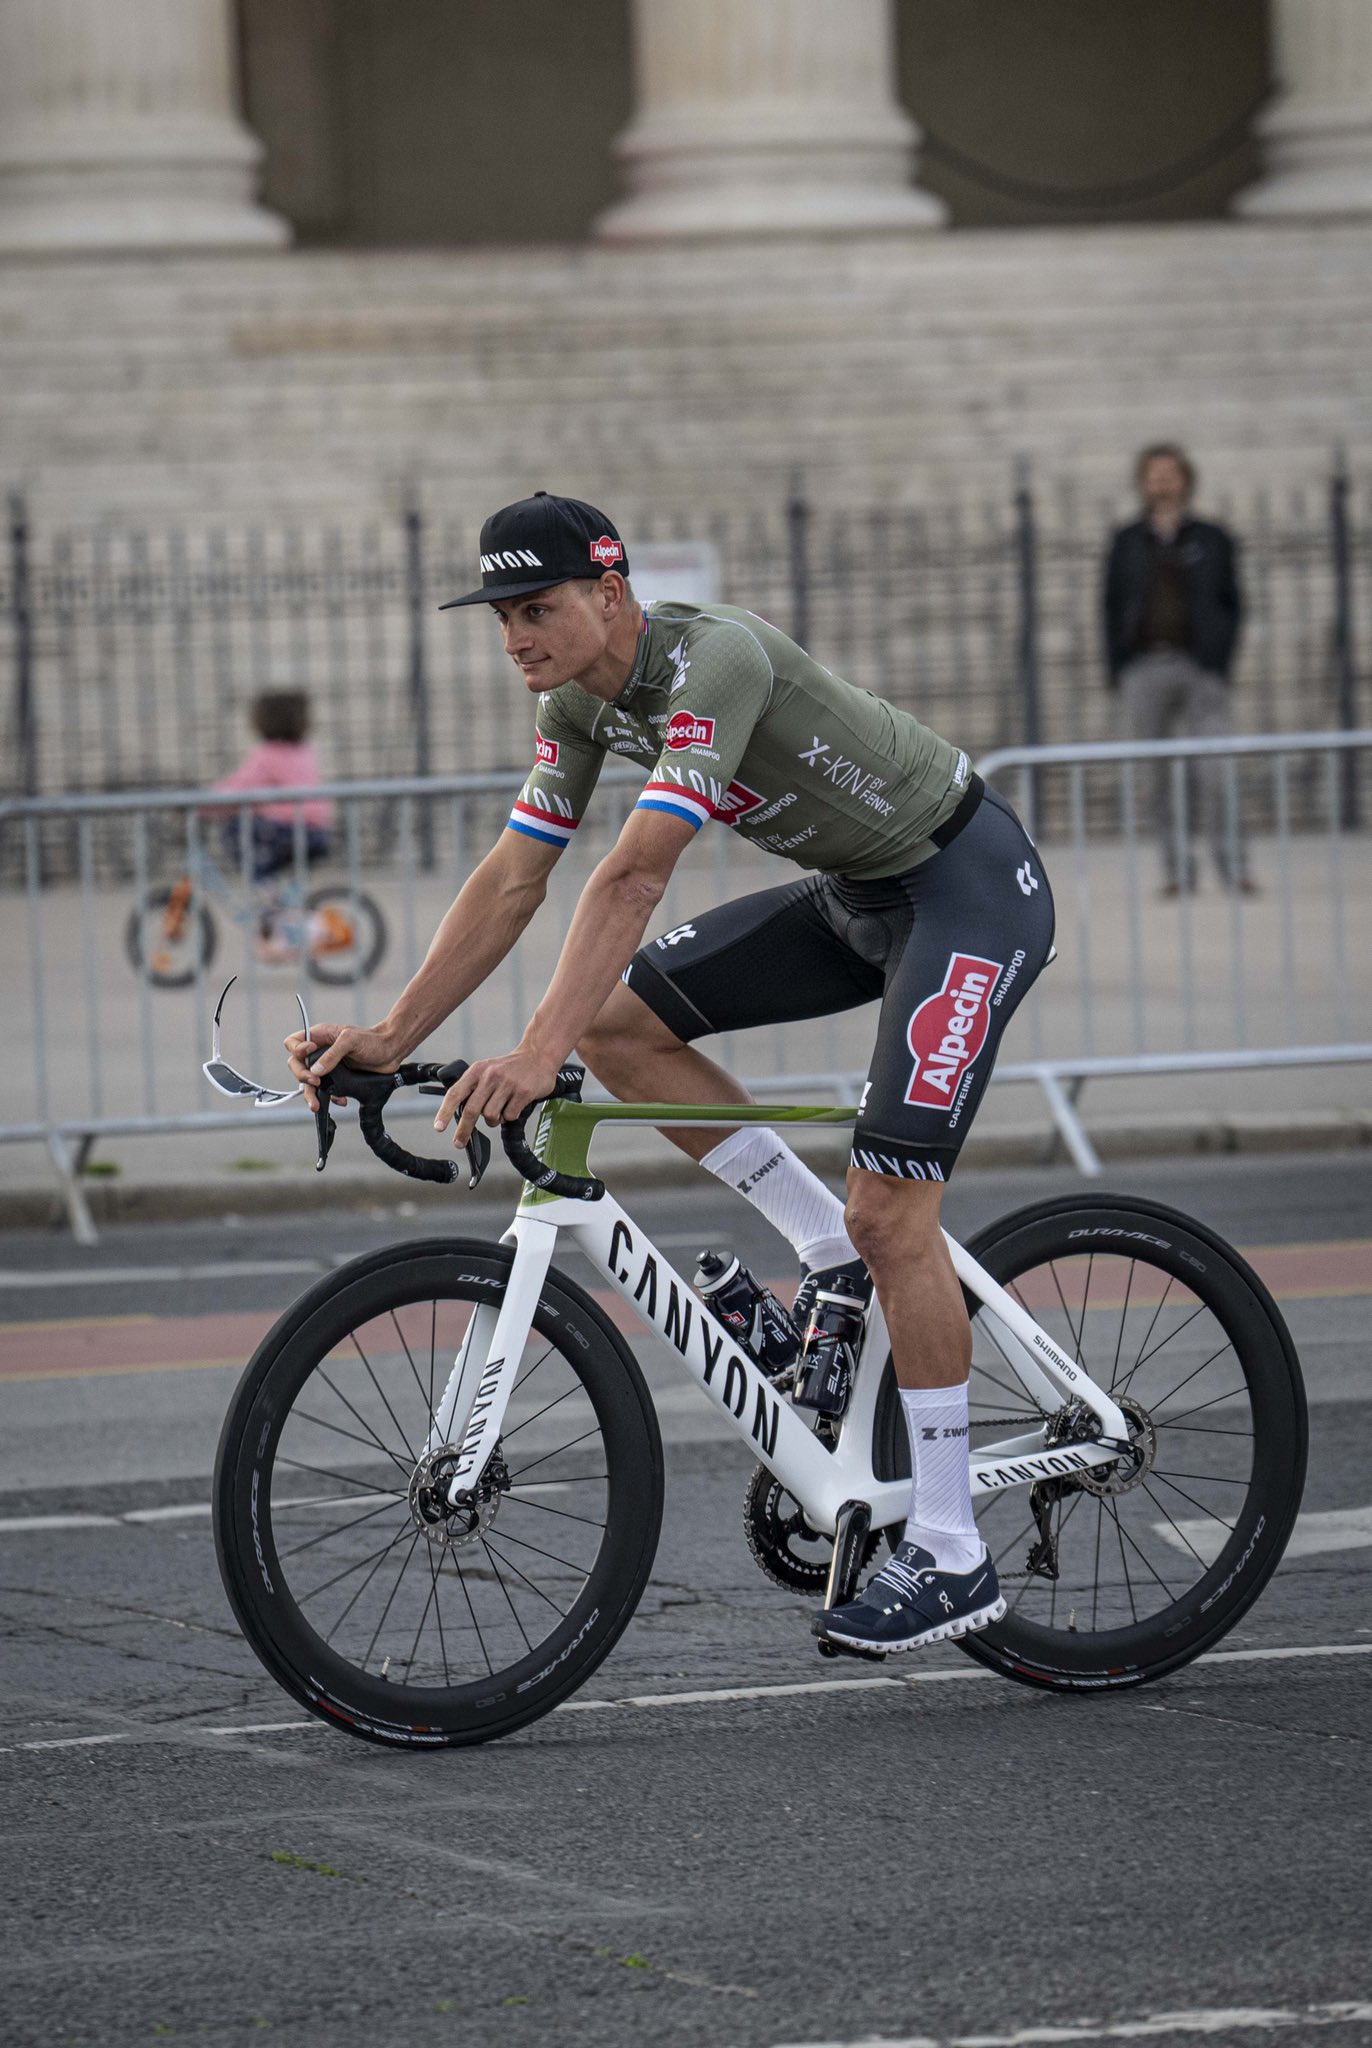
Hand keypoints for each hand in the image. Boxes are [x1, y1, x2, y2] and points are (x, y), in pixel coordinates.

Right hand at [284, 1020, 398, 1111]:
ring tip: (316, 1105)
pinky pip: (326, 1091)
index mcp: (320, 1037)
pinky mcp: (338, 1079)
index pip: (294, 1042)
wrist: (392, 1052)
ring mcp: (328, 1067)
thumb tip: (316, 1071)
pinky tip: (341, 1100)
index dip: (297, 1049)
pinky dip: (330, 1098)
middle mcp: (320, 1052)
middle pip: (297, 1065)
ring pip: (309, 1082)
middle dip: (302, 1075)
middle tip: (315, 1082)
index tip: (309, 1052)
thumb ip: (332, 1054)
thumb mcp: (351, 1040)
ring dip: (310, 1094)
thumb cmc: (373, 1040)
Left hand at [433, 1048, 559, 1149]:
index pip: (456, 1093)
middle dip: (464, 1130)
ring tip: (501, 1110)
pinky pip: (509, 1116)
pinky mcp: (523, 1092)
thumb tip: (459, 1115)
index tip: (439, 1127)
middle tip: (458, 1142)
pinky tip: (515, 1105)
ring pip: (491, 1116)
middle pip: (472, 1110)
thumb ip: (473, 1089)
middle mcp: (490, 1076)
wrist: (537, 1056)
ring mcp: (507, 1084)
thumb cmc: (509, 1068)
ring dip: (494, 1120)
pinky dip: (510, 1116)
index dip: (445, 1111)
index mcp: (477, 1070)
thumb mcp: (486, 1070)